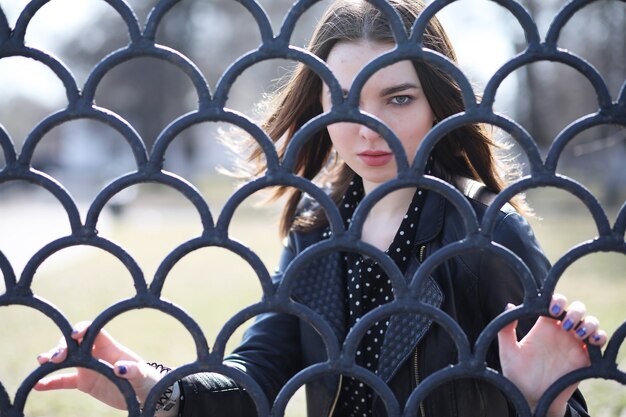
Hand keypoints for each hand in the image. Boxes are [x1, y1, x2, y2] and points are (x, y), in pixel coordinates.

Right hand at [35, 321, 163, 409]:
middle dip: (63, 346)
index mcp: (110, 347)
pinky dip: (51, 382)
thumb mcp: (142, 375)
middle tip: (56, 357)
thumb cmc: (146, 380)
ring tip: (42, 362)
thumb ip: (132, 370)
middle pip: (74, 343)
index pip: (94, 331)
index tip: (74, 336)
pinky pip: (63, 380)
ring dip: (52, 359)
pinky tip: (38, 385)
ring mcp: (88, 367)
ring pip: (66, 359)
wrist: (143, 395)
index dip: (82, 329)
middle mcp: (96, 353)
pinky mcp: (84, 382)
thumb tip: (119, 368)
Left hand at [497, 294, 606, 416]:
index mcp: (543, 326)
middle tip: (564, 323)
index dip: (557, 300)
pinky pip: (599, 343)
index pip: (554, 303)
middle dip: (574, 310)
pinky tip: (592, 341)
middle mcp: (560, 331)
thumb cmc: (517, 373)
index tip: (551, 309)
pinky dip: (600, 337)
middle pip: (576, 309)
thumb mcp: (508, 351)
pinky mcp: (585, 358)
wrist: (531, 397)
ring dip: (588, 323)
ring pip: (590, 323)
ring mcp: (574, 344)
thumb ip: (506, 330)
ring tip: (578, 333)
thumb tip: (508, 305)